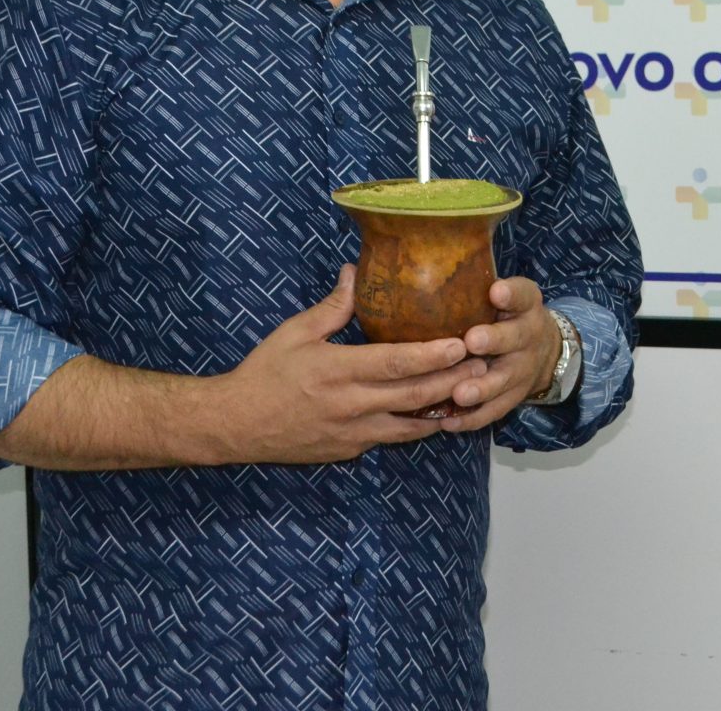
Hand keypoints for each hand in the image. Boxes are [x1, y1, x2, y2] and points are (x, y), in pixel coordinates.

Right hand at [210, 266, 486, 463]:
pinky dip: (419, 427)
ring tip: (474, 391)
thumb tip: (356, 271)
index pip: (396, 364)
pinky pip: (394, 437)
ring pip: (411, 424)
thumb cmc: (265, 372)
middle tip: (484, 365)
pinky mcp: (351, 450)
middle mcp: (351, 405)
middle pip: (414, 395)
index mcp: (337, 371)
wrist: (236, 425)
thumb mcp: (295, 333)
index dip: (432, 355)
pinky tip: (439, 414)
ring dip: (444, 408)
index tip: (461, 343)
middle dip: (454, 380)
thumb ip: (333, 307)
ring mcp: (353, 433)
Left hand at [442, 276, 562, 432]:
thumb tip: (420, 268)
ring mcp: (523, 370)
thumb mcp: (504, 295)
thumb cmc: (506, 316)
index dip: (511, 294)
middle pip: (515, 339)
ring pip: (503, 380)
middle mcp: (528, 337)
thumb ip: (475, 286)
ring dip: (482, 387)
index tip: (495, 292)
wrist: (544, 351)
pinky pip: (494, 411)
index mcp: (526, 306)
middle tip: (472, 341)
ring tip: (460, 393)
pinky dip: (472, 418)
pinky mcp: (513, 398)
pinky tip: (448, 421)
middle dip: (494, 341)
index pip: (523, 295)